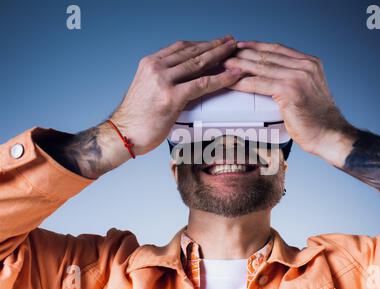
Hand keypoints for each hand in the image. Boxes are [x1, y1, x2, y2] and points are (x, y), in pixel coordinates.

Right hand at [35, 36, 242, 178]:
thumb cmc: (135, 117)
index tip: (214, 42)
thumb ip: (163, 80)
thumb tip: (183, 80)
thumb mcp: (147, 89)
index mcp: (149, 63)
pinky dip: (221, 79)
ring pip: (199, 63)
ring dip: (221, 55)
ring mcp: (163, 81)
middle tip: (231, 42)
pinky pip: (202, 85)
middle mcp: (156, 67)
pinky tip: (233, 75)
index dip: (201, 43)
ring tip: (235, 52)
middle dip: (215, 45)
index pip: (181, 47)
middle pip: (192, 51)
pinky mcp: (171, 97)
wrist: (123, 134)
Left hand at [224, 41, 355, 166]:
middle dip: (243, 54)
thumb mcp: (308, 90)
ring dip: (239, 66)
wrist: (329, 134)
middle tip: (225, 55)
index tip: (240, 45)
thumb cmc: (317, 118)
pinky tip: (231, 83)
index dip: (256, 46)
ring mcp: (298, 77)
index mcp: (309, 63)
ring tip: (223, 66)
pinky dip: (242, 83)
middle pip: (266, 55)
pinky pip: (259, 84)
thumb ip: (294, 79)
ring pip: (261, 67)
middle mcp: (305, 66)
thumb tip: (272, 77)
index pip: (277, 49)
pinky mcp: (290, 91)